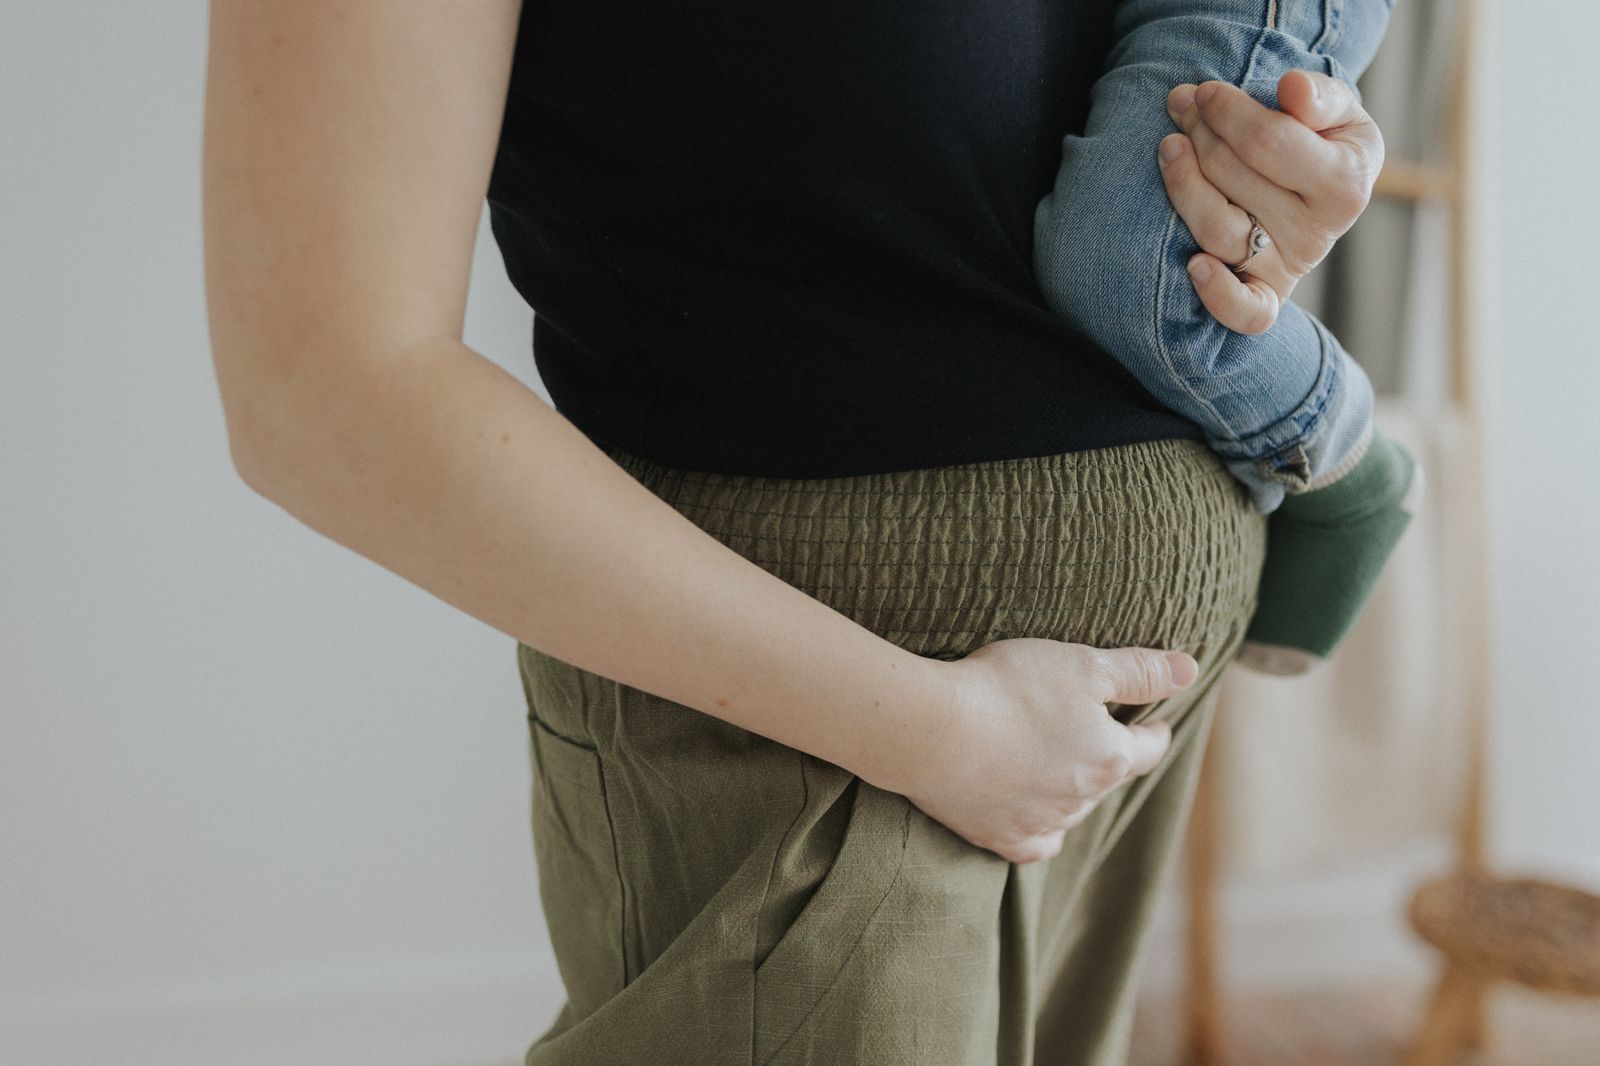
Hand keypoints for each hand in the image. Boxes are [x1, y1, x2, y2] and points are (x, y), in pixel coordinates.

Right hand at [898, 638, 1199, 864]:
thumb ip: (1139, 671)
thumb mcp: (1082, 664)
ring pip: (1073, 810)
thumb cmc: (1008, 689)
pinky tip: (1035, 817)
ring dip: (1073, 789)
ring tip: (1058, 763)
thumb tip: (1190, 670)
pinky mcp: (998, 836)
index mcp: (1109, 758)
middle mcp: (1083, 799)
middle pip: (1109, 779)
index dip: (1154, 730)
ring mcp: (1040, 823)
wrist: (933, 731)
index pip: (1149, 748)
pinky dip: (1041, 830)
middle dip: (1108, 756)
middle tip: (1094, 733)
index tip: (1154, 722)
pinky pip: (1035, 844)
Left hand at [1156, 69, 1386, 333]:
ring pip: (1220, 230)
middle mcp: (1319, 232)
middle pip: (1235, 179)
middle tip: (1182, 106)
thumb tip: (1291, 89)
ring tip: (1169, 147)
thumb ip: (1319, 96)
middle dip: (1201, 134)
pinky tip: (1194, 266)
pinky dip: (1219, 295)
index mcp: (1346, 182)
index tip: (1203, 92)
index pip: (1270, 142)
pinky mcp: (1266, 295)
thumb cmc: (1322, 141)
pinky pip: (1246, 311)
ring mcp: (1290, 266)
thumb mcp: (1336, 111)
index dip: (1228, 112)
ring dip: (1184, 185)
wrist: (1323, 191)